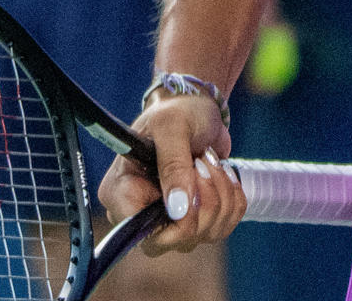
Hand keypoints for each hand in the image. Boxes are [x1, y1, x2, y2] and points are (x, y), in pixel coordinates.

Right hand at [97, 93, 245, 254]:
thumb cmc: (176, 111)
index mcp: (120, 191)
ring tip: (209, 159)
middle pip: (176, 239)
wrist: (197, 110)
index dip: (173, 218)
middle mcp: (141, 214)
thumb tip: (178, 208)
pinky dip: (231, 198)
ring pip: (203, 234)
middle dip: (204, 202)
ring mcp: (169, 221)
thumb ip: (173, 165)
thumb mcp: (171, 127)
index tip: (191, 184)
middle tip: (202, 163)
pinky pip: (222, 227)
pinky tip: (220, 172)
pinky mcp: (196, 221)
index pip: (139, 231)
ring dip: (220, 193)